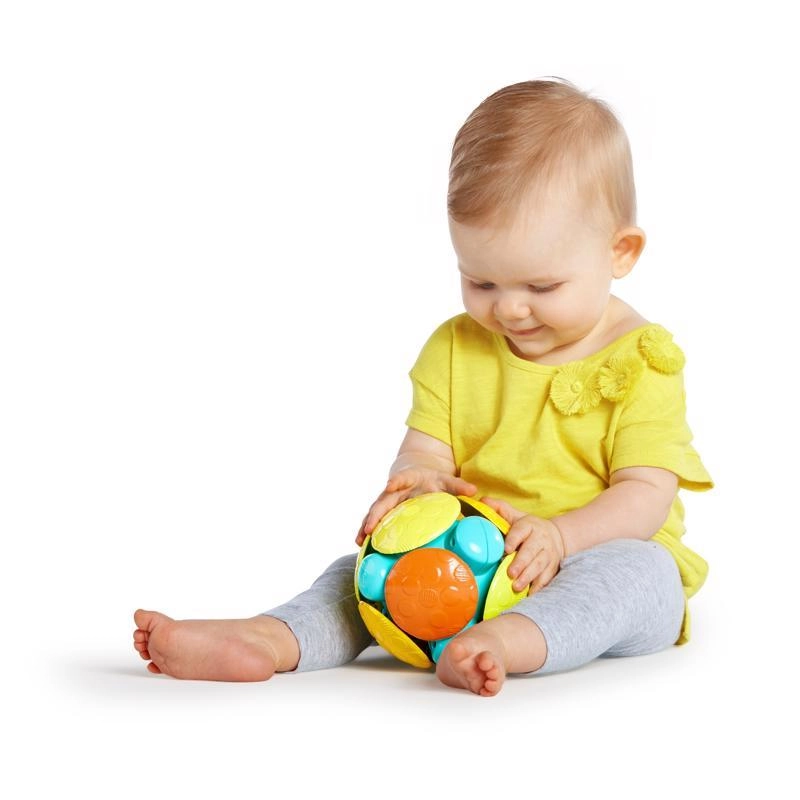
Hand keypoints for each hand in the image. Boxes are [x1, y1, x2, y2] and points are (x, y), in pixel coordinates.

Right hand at [355, 468, 476, 545]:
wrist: (417, 474)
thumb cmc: (433, 479)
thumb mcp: (446, 479)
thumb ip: (458, 485)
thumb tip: (474, 490)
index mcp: (409, 479)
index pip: (402, 478)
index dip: (396, 481)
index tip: (391, 485)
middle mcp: (395, 490)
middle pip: (382, 501)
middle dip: (375, 513)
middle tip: (369, 527)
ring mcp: (388, 501)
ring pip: (374, 513)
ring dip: (366, 526)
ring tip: (360, 540)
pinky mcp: (385, 512)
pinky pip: (374, 522)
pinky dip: (366, 532)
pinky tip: (360, 545)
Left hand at [481, 497, 565, 593]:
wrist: (557, 536)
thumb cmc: (529, 527)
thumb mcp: (515, 515)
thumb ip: (499, 508)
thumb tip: (481, 501)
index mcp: (529, 525)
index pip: (521, 530)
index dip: (514, 539)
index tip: (506, 549)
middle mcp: (540, 540)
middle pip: (531, 551)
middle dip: (521, 563)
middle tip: (510, 573)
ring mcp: (548, 555)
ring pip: (539, 566)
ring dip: (528, 577)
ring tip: (516, 586)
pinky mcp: (552, 567)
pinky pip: (547, 578)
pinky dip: (538, 587)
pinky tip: (529, 594)